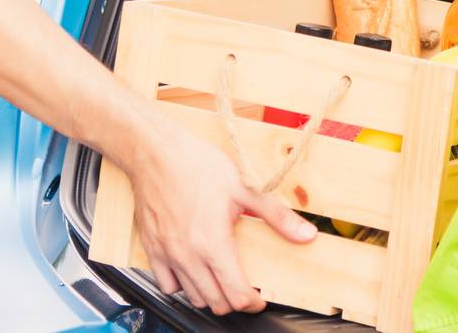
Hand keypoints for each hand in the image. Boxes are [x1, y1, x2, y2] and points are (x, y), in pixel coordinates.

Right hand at [125, 112, 316, 313]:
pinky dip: (181, 286)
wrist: (156, 154)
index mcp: (213, 244)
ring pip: (191, 297)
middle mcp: (188, 256)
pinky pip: (165, 284)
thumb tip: (306, 234)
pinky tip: (193, 271)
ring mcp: (167, 255)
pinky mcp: (151, 249)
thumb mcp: (244, 188)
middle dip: (234, 301)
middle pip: (215, 303)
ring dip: (209, 295)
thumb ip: (276, 216)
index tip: (260, 298)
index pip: (235, 295)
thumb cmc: (198, 166)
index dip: (252, 303)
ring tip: (222, 279)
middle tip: (245, 287)